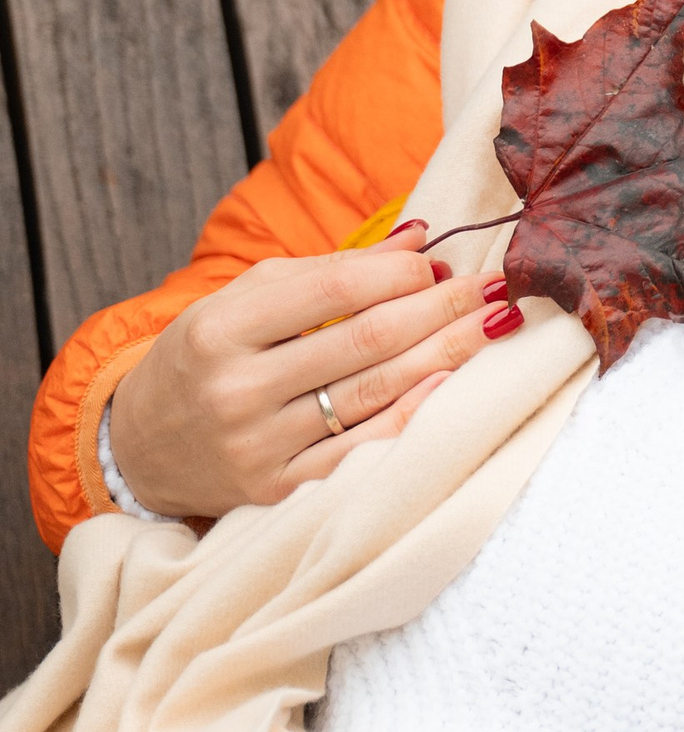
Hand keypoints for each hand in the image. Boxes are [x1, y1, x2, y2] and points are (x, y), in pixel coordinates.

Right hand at [107, 230, 518, 523]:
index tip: (440, 265)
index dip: (398, 275)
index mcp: (223, 330)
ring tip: (491, 326)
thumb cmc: (207, 356)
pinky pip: (363, 450)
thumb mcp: (247, 299)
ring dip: (445, 355)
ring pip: (374, 394)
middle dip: (440, 310)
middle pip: (366, 342)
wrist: (143, 446)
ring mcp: (259, 448)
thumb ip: (331, 269)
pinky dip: (412, 413)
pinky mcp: (278, 491)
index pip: (333, 291)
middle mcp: (238, 390)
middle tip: (492, 289)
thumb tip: (419, 240)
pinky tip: (450, 383)